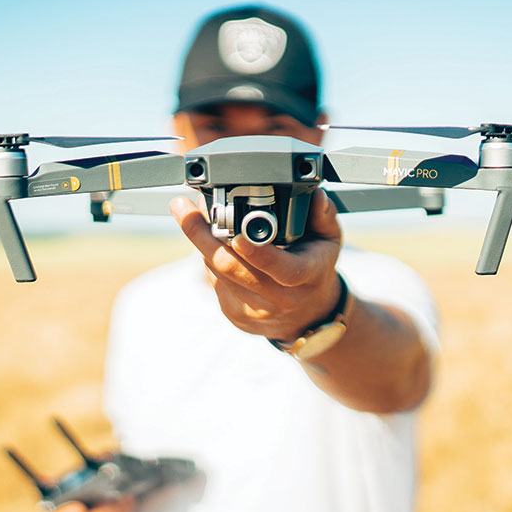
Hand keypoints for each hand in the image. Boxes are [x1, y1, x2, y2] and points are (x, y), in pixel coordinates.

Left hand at [169, 189, 343, 341]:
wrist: (308, 316)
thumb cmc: (316, 271)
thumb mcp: (329, 241)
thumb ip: (323, 216)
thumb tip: (315, 195)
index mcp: (305, 278)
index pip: (280, 268)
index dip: (255, 251)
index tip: (235, 232)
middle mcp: (278, 299)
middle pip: (230, 267)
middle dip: (202, 235)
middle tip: (182, 207)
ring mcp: (253, 311)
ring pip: (216, 271)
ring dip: (201, 241)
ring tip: (192, 215)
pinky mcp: (234, 316)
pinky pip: (213, 281)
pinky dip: (210, 258)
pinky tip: (213, 243)